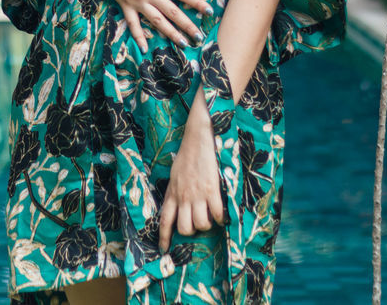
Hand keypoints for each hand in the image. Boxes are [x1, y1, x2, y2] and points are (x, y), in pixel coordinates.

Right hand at [87, 0, 211, 51]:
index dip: (197, 3)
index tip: (209, 11)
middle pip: (173, 12)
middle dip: (188, 25)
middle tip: (199, 37)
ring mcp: (137, 1)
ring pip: (157, 21)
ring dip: (170, 33)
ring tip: (182, 43)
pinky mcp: (125, 6)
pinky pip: (133, 24)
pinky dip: (139, 37)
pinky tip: (145, 48)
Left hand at [159, 100, 223, 250]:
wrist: (198, 137)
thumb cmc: (187, 154)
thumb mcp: (174, 174)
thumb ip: (174, 190)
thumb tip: (175, 204)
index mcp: (172, 193)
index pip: (164, 220)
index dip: (164, 237)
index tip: (164, 249)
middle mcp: (183, 197)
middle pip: (184, 228)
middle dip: (192, 231)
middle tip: (198, 223)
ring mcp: (197, 194)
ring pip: (201, 224)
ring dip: (208, 225)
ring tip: (211, 217)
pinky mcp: (212, 190)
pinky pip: (217, 214)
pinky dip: (221, 218)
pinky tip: (223, 213)